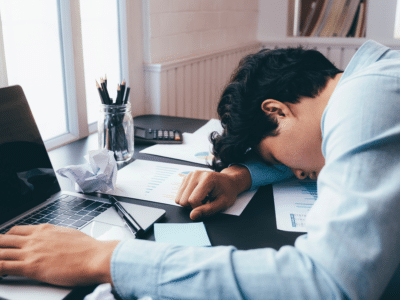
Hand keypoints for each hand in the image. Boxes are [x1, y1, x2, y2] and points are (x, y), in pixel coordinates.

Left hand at [0, 224, 118, 286]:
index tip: (5, 242)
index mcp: (45, 229)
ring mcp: (31, 252)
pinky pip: (3, 266)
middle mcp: (35, 238)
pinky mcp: (31, 267)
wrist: (94, 257)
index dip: (7, 237)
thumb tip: (56, 240)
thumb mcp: (70, 235)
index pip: (17, 230)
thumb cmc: (88, 249)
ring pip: (1, 252)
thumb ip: (57, 236)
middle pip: (5, 239)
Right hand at [175, 165, 251, 219]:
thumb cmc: (227, 192)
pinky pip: (179, 195)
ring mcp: (190, 175)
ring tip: (201, 198)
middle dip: (193, 205)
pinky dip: (187, 197)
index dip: (199, 208)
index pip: (193, 200)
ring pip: (179, 198)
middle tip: (205, 201)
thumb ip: (208, 210)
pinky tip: (197, 194)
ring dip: (189, 202)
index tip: (208, 205)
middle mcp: (196, 174)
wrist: (228, 182)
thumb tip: (192, 215)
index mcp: (207, 179)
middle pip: (183, 200)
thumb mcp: (222, 204)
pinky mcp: (186, 178)